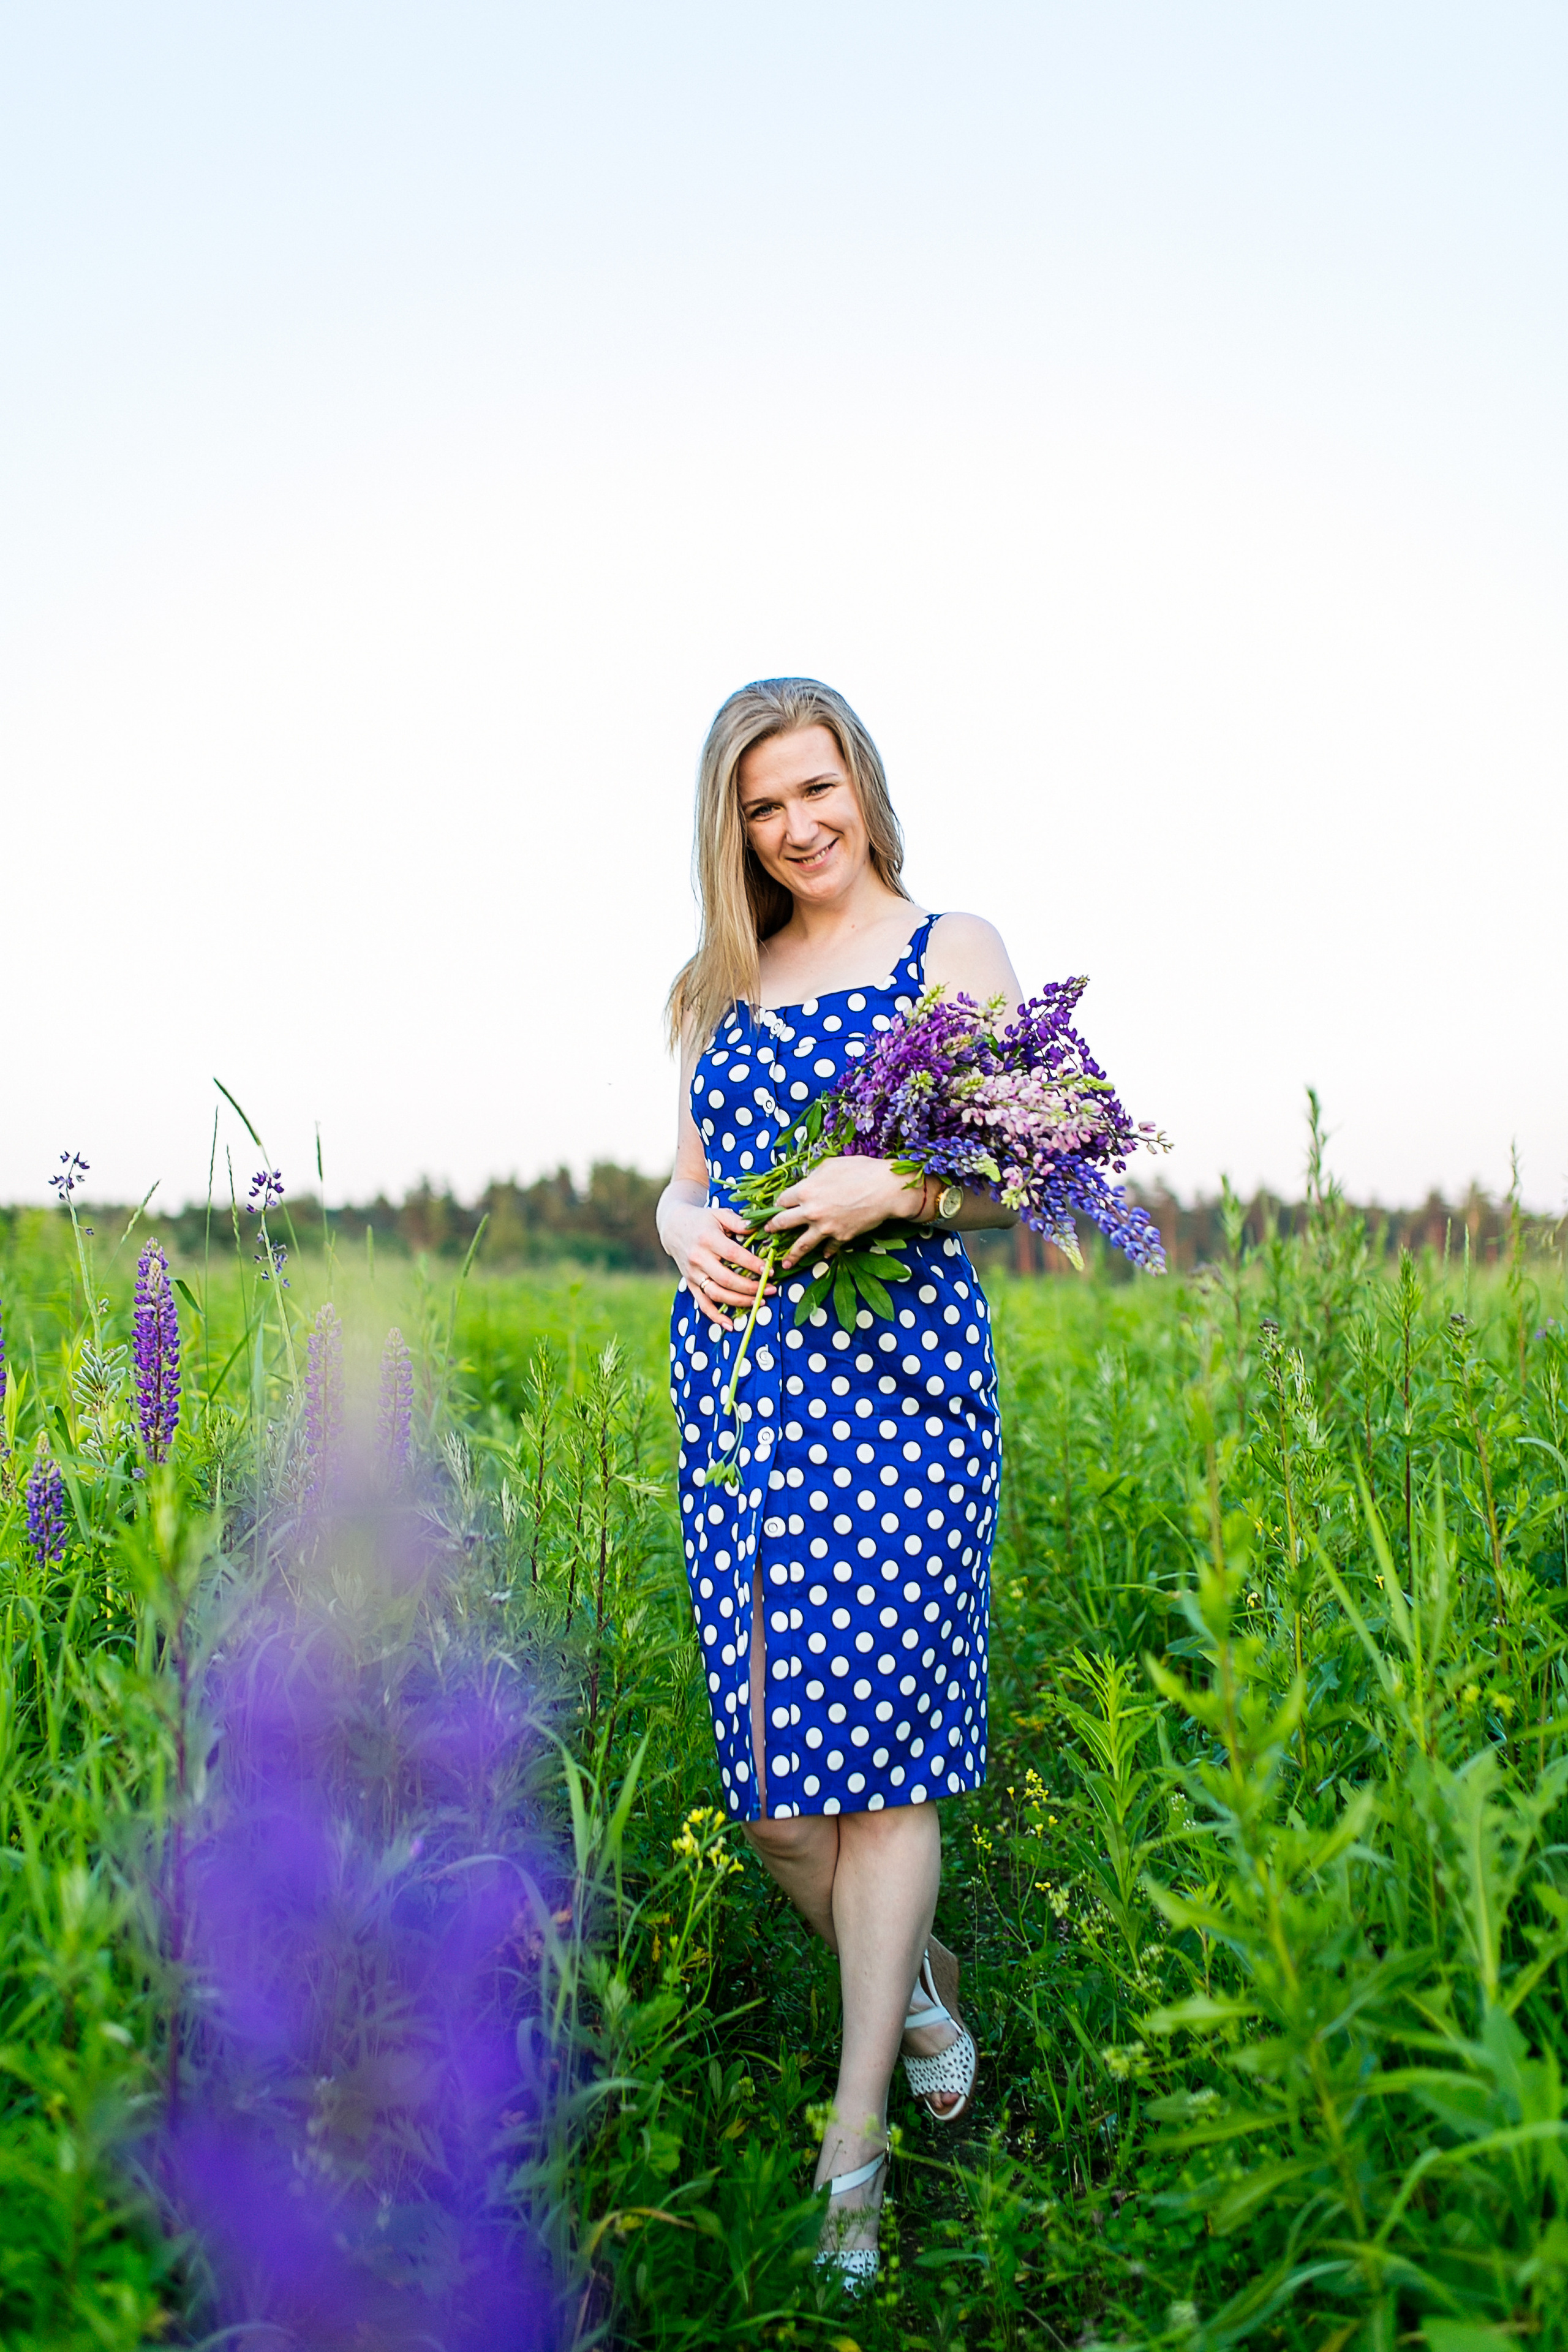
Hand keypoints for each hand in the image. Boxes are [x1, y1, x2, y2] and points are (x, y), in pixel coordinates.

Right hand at [668, 1201, 776, 1330]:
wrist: (674, 1227)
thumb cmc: (703, 1220)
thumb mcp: (719, 1214)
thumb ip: (739, 1222)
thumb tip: (761, 1229)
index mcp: (708, 1239)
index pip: (732, 1254)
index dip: (751, 1264)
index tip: (768, 1270)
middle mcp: (698, 1258)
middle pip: (726, 1279)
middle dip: (751, 1287)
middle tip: (770, 1289)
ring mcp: (693, 1274)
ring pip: (717, 1294)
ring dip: (739, 1301)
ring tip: (759, 1302)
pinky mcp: (690, 1284)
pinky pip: (702, 1304)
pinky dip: (715, 1317)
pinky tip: (731, 1325)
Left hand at [766, 1158, 929, 1270]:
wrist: (886, 1189)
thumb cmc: (860, 1170)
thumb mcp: (830, 1166)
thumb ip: (813, 1177)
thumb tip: (807, 1183)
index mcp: (805, 1191)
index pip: (782, 1201)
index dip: (778, 1204)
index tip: (775, 1208)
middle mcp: (810, 1212)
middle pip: (783, 1223)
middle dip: (772, 1228)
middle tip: (767, 1233)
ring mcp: (825, 1228)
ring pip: (801, 1245)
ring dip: (791, 1255)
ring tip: (784, 1263)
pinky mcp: (841, 1237)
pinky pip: (829, 1248)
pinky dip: (826, 1252)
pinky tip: (823, 1256)